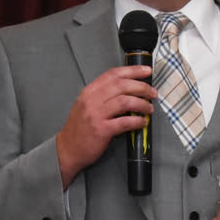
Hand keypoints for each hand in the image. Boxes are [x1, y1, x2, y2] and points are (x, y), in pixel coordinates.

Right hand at [57, 64, 155, 185]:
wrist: (67, 149)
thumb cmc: (79, 128)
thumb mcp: (86, 104)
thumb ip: (103, 95)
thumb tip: (128, 89)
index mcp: (89, 91)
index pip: (113, 74)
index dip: (133, 70)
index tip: (146, 71)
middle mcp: (92, 100)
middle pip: (122, 86)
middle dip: (142, 87)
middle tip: (152, 93)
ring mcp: (96, 115)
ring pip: (125, 102)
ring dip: (142, 104)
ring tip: (149, 108)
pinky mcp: (101, 130)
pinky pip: (125, 122)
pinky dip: (137, 121)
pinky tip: (142, 122)